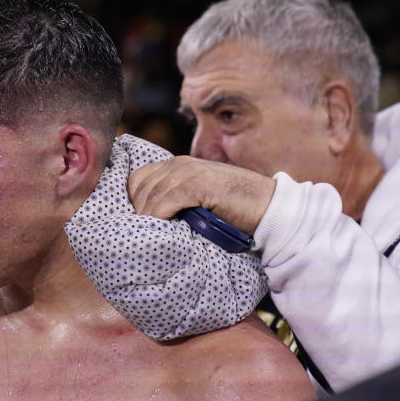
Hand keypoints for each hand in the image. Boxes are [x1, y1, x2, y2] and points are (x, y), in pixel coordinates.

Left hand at [127, 156, 275, 234]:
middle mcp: (180, 164)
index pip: (137, 178)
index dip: (130, 200)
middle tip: (137, 234)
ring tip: (147, 237)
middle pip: (139, 187)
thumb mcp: (197, 199)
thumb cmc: (234, 208)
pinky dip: (159, 217)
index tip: (130, 222)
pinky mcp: (199, 184)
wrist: (269, 207)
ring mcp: (189, 172)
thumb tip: (145, 218)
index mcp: (177, 165)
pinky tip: (161, 229)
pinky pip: (166, 201)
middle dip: (136, 212)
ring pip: (150, 196)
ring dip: (146, 218)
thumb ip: (175, 199)